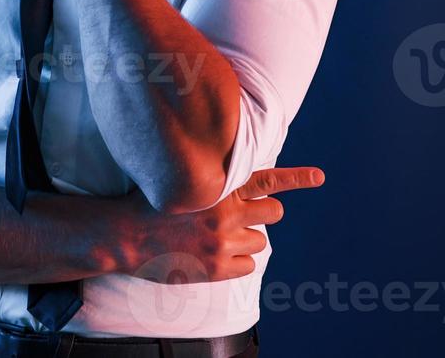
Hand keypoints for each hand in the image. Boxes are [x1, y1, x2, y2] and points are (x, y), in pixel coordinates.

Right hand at [110, 166, 325, 283]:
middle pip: (273, 213)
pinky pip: (249, 266)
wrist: (124, 235)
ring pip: (261, 241)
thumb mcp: (184, 180)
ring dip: (246, 240)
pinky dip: (236, 263)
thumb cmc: (151, 204)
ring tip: (217, 238)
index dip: (297, 178)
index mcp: (219, 185)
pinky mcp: (218, 267)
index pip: (266, 178)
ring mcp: (223, 240)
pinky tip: (212, 257)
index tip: (320, 177)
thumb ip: (214, 181)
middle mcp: (226, 210)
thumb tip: (240, 186)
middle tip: (242, 219)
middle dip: (262, 215)